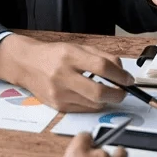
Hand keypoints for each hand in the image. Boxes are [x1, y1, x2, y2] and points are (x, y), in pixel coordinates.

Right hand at [0, 34, 131, 111]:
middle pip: (99, 92)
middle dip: (117, 95)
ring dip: (106, 100)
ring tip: (108, 92)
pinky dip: (93, 104)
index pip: (102, 67)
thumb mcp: (78, 48)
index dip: (120, 76)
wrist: (26, 64)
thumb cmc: (54, 55)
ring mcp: (60, 93)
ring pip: (94, 104)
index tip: (129, 80)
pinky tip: (92, 96)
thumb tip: (122, 72)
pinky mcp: (58, 106)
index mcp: (70, 56)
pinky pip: (84, 109)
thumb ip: (101, 57)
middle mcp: (63, 75)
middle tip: (123, 92)